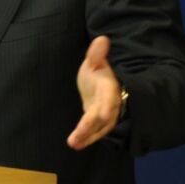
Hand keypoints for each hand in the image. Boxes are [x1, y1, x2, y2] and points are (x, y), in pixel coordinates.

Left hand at [66, 35, 122, 150]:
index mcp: (109, 87)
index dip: (107, 105)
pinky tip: (74, 144)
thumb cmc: (98, 72)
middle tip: (82, 131)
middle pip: (104, 116)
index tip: (103, 114)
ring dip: (87, 136)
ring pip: (99, 128)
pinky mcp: (99, 124)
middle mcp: (111, 103)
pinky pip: (94, 132)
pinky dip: (85, 139)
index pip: (109, 97)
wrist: (102, 85)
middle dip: (93, 125)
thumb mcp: (95, 61)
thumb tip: (101, 39)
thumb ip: (96, 54)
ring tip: (73, 143)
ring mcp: (106, 115)